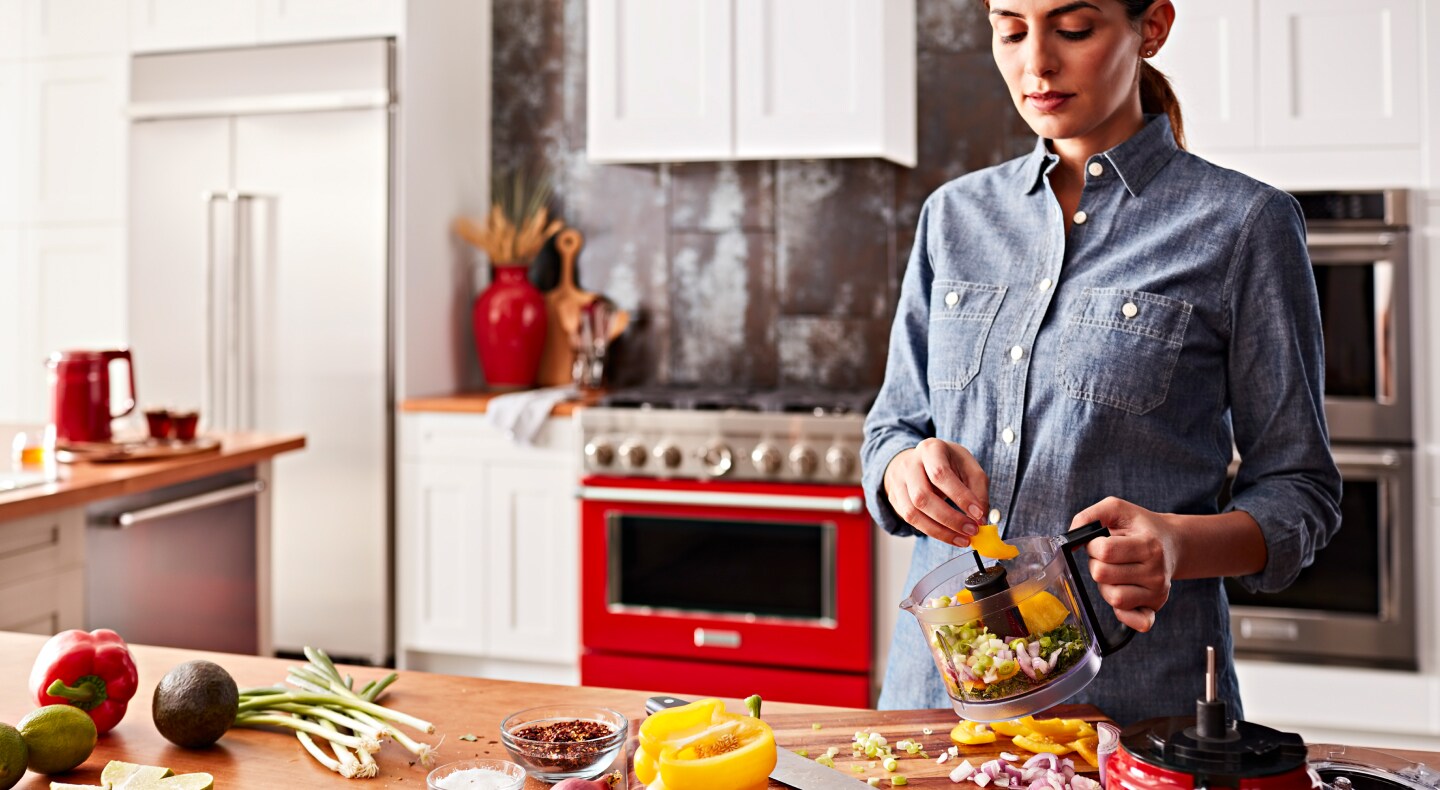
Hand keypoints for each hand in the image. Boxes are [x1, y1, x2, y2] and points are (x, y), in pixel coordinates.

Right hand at [882, 438, 989, 546]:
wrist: (920, 460)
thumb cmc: (948, 463)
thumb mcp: (968, 466)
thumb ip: (978, 489)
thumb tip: (981, 517)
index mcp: (930, 450)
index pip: (940, 474)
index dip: (960, 496)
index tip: (979, 515)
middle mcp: (909, 465)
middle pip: (922, 497)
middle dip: (950, 519)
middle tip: (972, 531)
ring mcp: (898, 483)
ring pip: (912, 513)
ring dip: (940, 531)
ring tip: (962, 539)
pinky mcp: (895, 499)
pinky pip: (910, 521)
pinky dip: (932, 532)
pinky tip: (949, 535)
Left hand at [1069, 497, 1178, 631]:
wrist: (1172, 542)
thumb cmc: (1140, 526)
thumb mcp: (1116, 508)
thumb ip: (1088, 516)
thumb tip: (1071, 539)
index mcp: (1148, 545)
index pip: (1105, 552)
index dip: (1093, 546)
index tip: (1100, 542)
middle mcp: (1156, 572)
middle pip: (1103, 576)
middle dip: (1097, 564)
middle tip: (1108, 558)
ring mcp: (1158, 592)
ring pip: (1114, 598)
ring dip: (1105, 586)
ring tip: (1115, 572)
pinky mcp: (1156, 607)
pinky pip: (1138, 623)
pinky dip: (1124, 614)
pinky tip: (1122, 594)